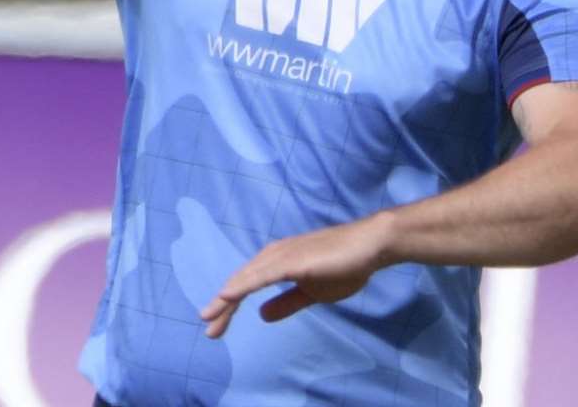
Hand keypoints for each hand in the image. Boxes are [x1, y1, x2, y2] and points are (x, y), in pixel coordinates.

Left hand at [199, 213, 394, 338]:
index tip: (215, 328)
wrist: (369, 246)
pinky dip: (243, 285)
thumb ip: (286, 303)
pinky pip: (262, 275)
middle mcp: (274, 255)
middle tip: (208, 331)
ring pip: (247, 279)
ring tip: (209, 317)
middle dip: (222, 307)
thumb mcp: (311, 292)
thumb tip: (262, 315)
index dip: (230, 307)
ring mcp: (283, 255)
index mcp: (277, 262)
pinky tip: (227, 295)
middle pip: (241, 282)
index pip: (247, 286)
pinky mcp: (293, 260)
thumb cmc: (343, 266)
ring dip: (226, 299)